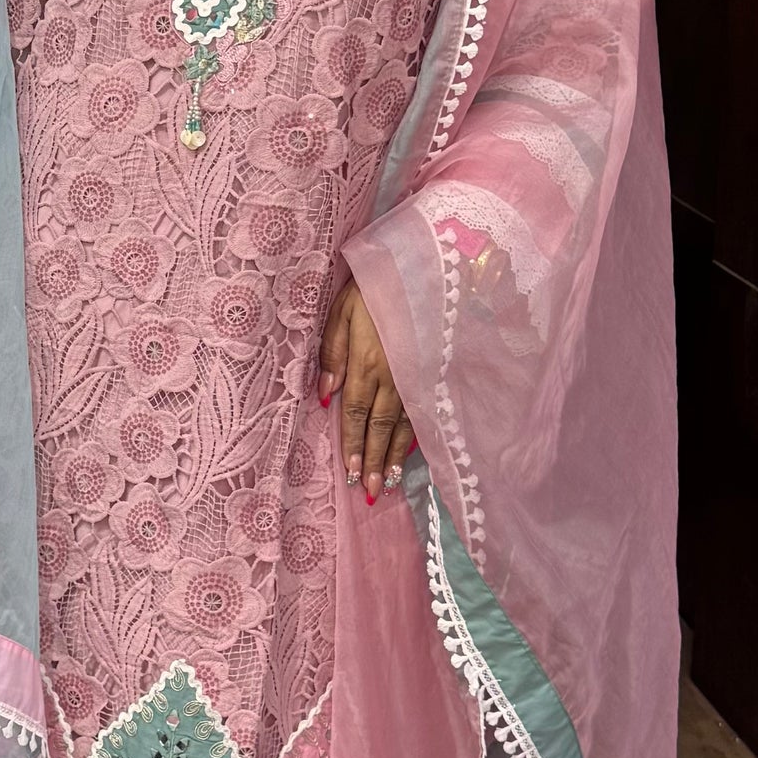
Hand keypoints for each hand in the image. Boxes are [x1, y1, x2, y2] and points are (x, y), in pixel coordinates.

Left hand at [316, 277, 414, 500]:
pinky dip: (417, 433)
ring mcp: (416, 374)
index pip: (355, 412)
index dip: (352, 444)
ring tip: (389, 481)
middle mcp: (393, 375)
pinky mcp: (433, 370)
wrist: (426, 266)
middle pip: (380, 426)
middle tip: (370, 491)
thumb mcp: (343, 310)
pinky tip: (412, 450)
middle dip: (373, 460)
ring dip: (395, 455)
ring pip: (404, 424)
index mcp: (366, 362)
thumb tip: (324, 395)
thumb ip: (332, 352)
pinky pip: (424, 409)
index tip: (350, 473)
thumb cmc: (376, 285)